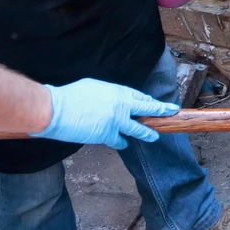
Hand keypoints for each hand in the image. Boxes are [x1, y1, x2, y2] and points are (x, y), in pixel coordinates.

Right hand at [38, 79, 179, 149]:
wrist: (57, 110)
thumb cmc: (70, 96)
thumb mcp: (94, 86)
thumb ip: (108, 93)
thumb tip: (113, 99)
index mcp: (118, 91)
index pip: (140, 97)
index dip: (149, 102)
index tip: (157, 104)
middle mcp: (122, 105)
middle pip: (147, 109)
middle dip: (161, 111)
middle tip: (172, 111)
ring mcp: (117, 122)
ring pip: (139, 129)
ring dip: (148, 134)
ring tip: (155, 137)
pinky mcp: (108, 135)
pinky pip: (119, 140)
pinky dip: (121, 142)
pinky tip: (124, 143)